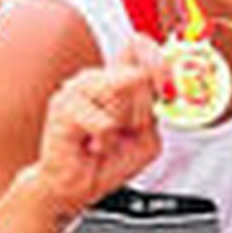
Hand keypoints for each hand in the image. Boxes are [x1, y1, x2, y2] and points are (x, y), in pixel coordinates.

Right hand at [31, 37, 165, 218]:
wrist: (78, 187)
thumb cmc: (110, 160)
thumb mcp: (148, 134)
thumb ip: (157, 108)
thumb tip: (163, 86)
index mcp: (117, 78)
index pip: (138, 45)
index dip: (158, 61)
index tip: (167, 88)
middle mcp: (95, 77)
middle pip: (138, 74)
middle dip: (143, 112)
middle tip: (127, 132)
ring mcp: (77, 89)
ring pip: (122, 94)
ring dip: (123, 126)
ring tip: (107, 140)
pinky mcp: (63, 107)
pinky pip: (104, 122)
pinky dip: (106, 142)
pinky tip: (94, 146)